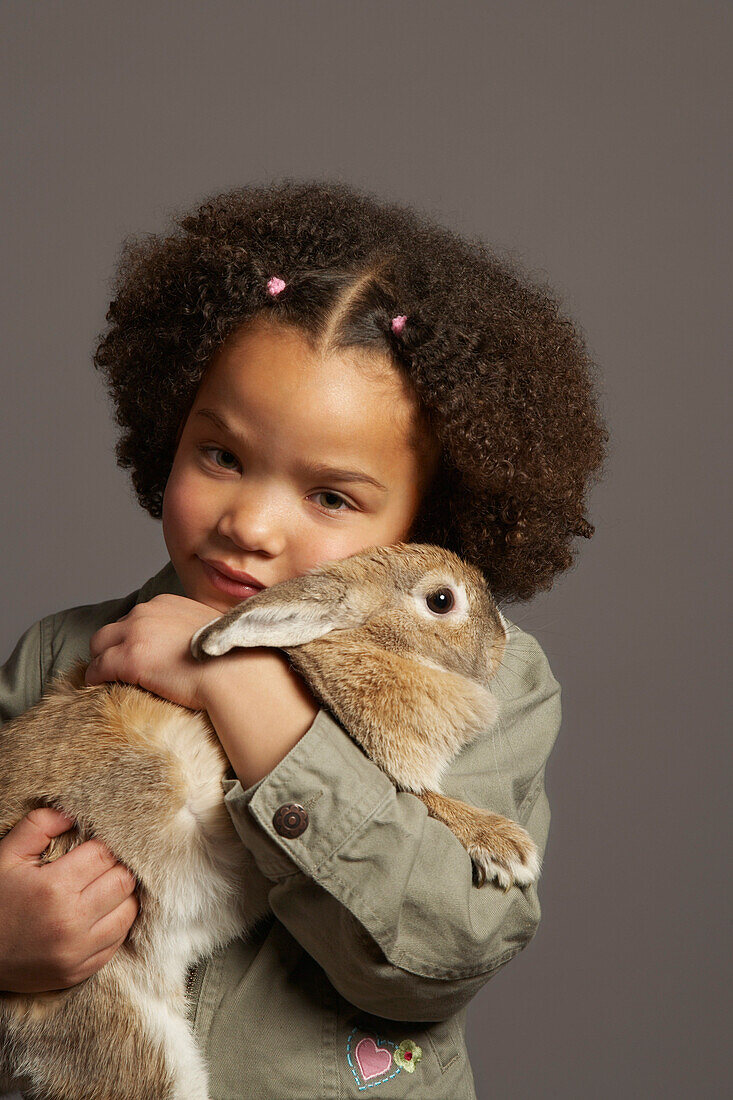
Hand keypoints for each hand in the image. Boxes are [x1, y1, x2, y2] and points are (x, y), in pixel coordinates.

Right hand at [0, 808, 138, 991]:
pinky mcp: (80, 971)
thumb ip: (39, 825)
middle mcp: (70, 922)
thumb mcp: (6, 857)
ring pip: (128, 911)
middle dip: (117, 867)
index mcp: (53, 888)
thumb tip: (72, 813)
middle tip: (103, 864)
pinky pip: (118, 940)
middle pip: (123, 881)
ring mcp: (77, 951)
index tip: (97, 845)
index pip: (105, 854)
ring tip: (104, 887)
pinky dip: (116, 922)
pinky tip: (101, 912)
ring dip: (122, 895)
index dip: (105, 844)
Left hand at [84, 594, 221, 711]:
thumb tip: (192, 644)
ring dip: (102, 661)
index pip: (135, 617)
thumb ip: (192, 627)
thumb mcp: (209, 627)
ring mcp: (135, 634)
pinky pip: (97, 668)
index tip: (139, 654)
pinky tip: (102, 688)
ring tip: (108, 679)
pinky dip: (96, 678)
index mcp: (165, 602)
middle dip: (114, 647)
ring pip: (99, 645)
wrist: (234, 673)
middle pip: (113, 629)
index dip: (134, 637)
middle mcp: (146, 612)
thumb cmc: (230, 657)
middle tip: (119, 669)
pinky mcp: (128, 659)